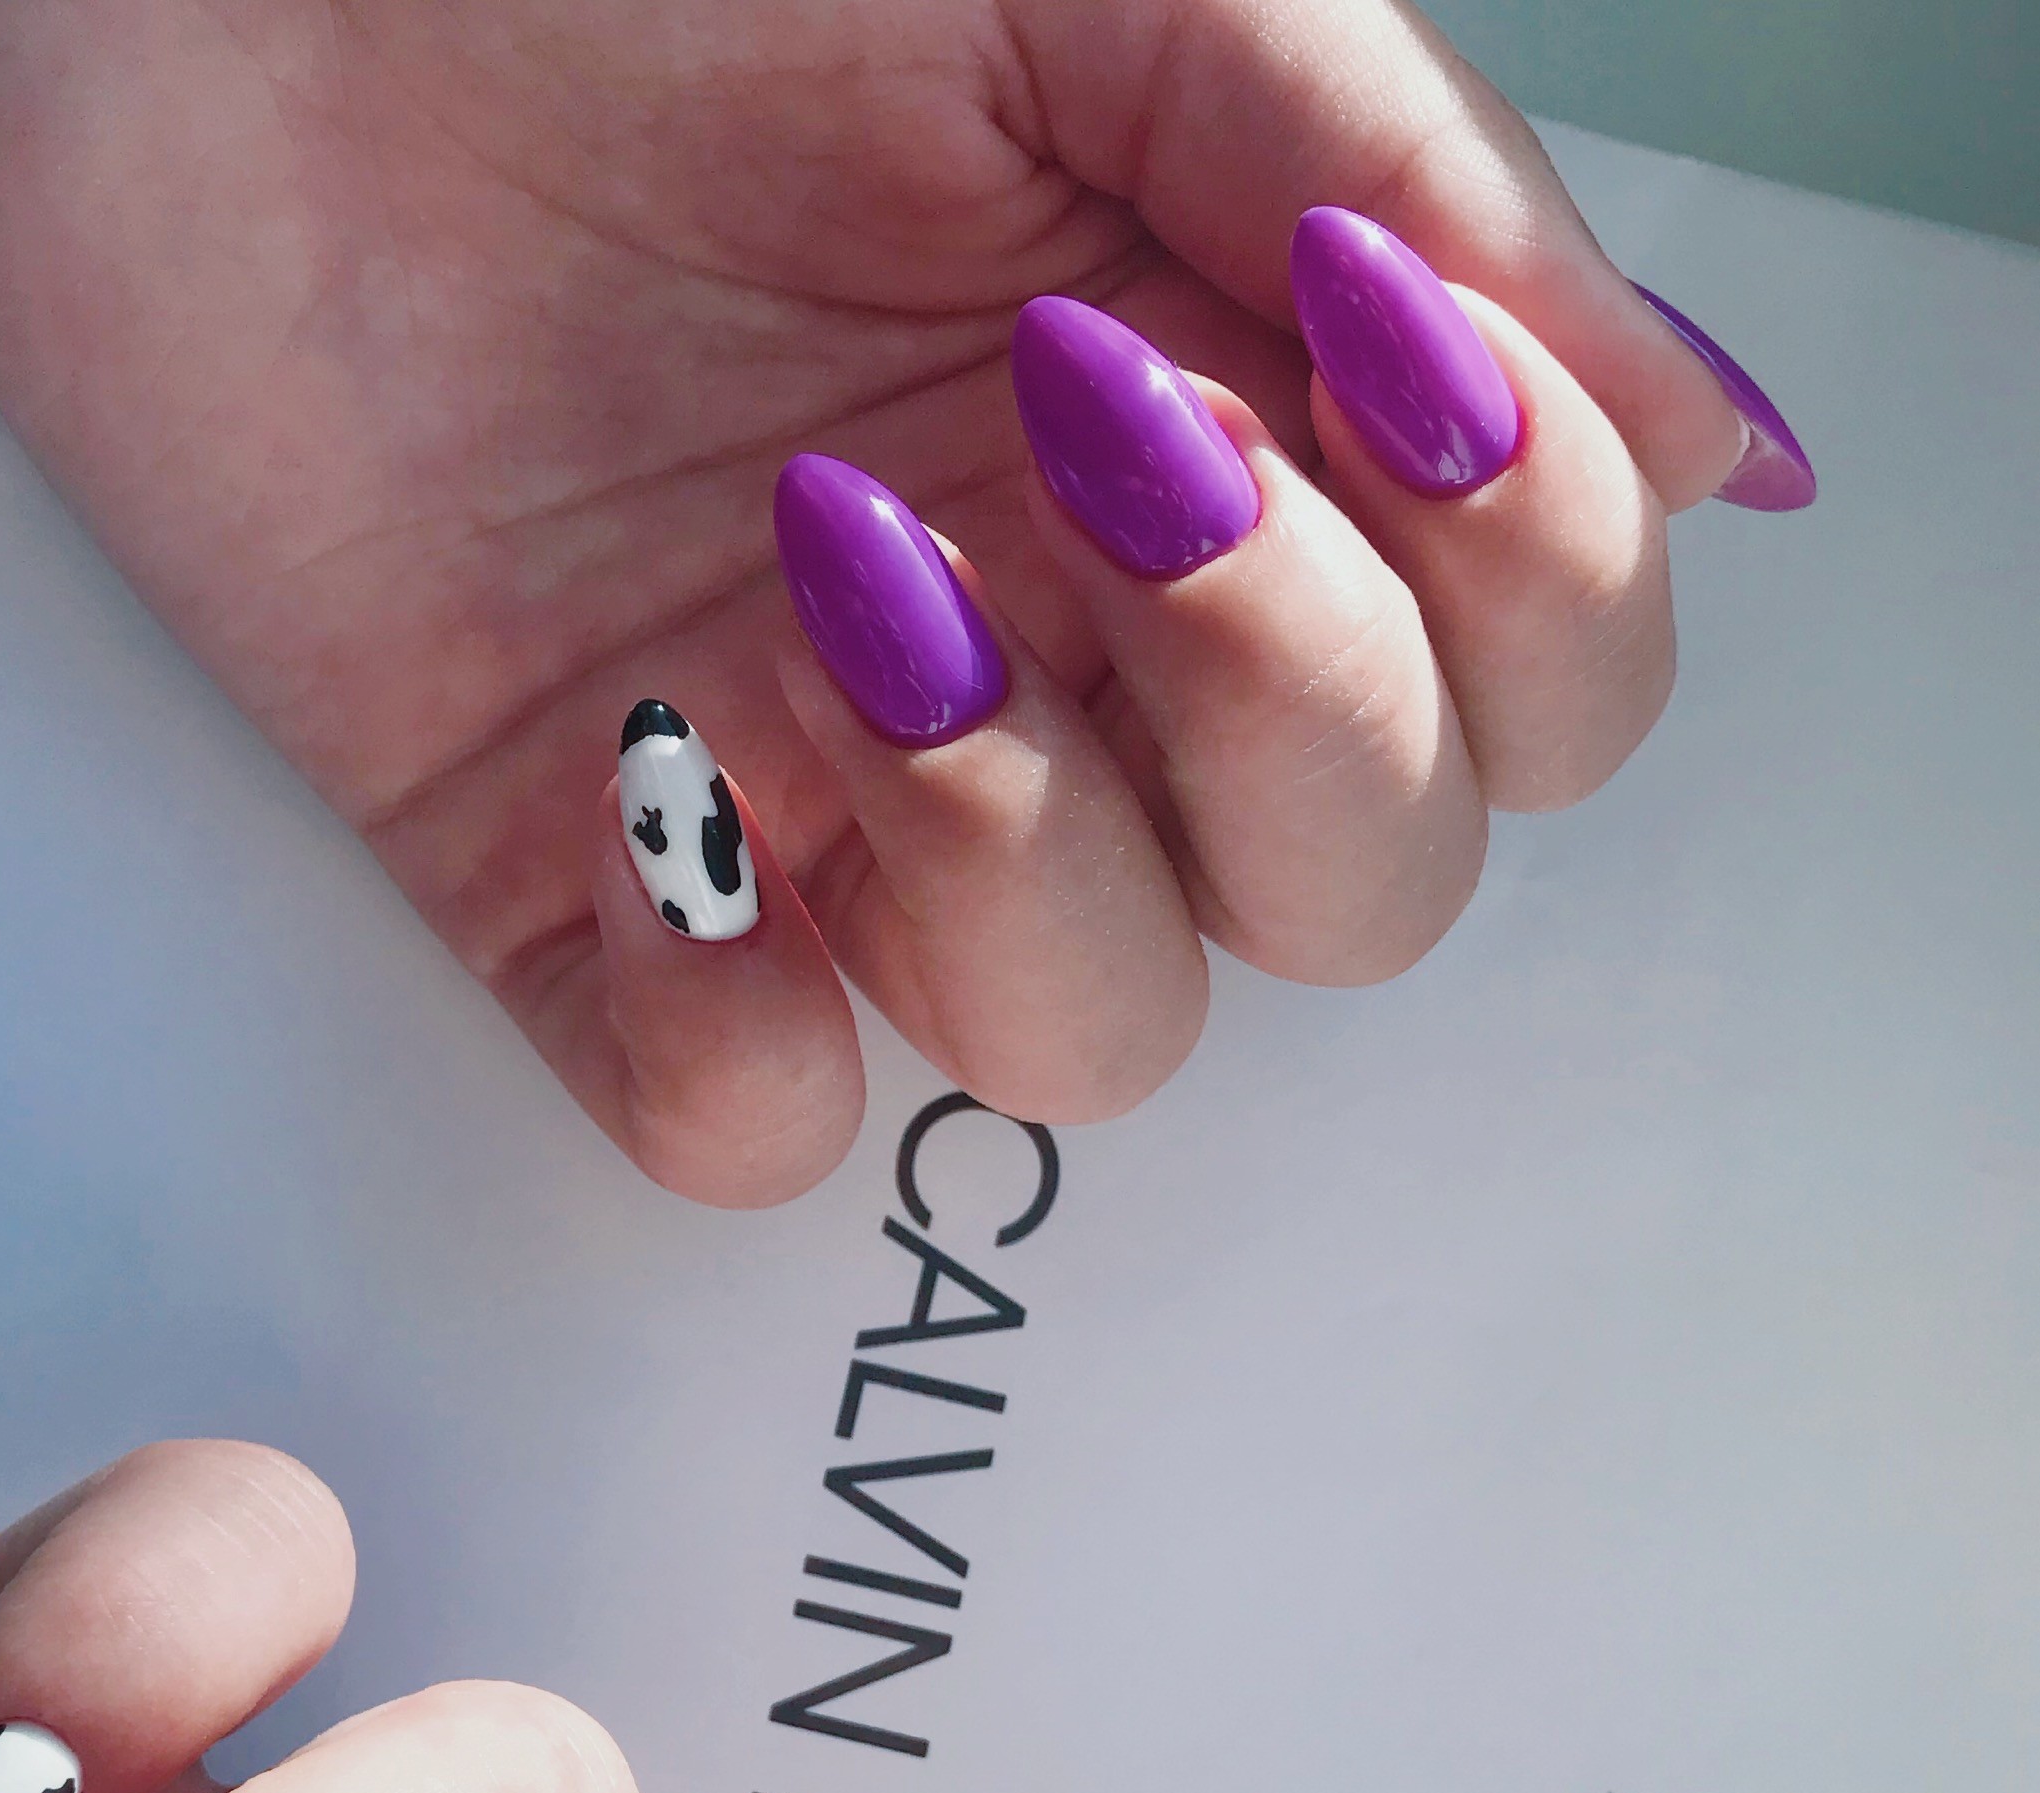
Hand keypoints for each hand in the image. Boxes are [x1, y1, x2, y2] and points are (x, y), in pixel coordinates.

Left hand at [0, 0, 1793, 1203]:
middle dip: (1292, 721)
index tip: (1351, 368)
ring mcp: (840, 796)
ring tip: (837, 594)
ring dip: (1028, 858)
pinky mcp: (585, 889)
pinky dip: (732, 1018)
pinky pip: (745, 1115)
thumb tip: (1708, 444)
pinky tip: (652, 783)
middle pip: (1361, 895)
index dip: (1516, 589)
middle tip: (1101, 468)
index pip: (1538, 674)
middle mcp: (1078, 647)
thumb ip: (1388, 177)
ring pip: (1090, 1045)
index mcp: (1234, 427)